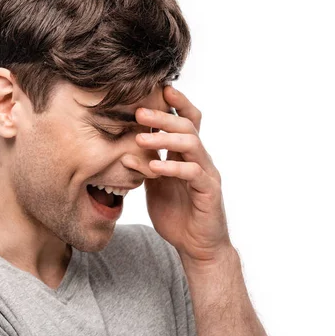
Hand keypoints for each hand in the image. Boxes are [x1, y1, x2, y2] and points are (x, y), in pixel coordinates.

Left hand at [135, 85, 231, 264]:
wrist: (197, 246)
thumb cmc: (176, 213)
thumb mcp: (156, 185)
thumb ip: (147, 164)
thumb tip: (124, 146)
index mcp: (187, 154)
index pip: (186, 120)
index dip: (176, 103)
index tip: (157, 89)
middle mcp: (200, 159)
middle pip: (187, 126)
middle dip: (162, 117)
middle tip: (138, 112)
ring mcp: (207, 174)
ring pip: (192, 144)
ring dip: (164, 139)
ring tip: (140, 140)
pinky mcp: (209, 192)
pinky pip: (193, 173)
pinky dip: (172, 168)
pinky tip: (154, 168)